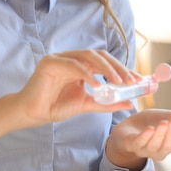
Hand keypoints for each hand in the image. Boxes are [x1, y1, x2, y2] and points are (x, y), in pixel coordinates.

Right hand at [0, 50, 142, 142]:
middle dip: (118, 67)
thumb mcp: (87, 104)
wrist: (32, 114)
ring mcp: (60, 57)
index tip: (138, 80)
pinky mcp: (50, 62)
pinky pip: (73, 65)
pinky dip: (87, 74)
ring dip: (107, 68)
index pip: (105, 61)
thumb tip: (130, 103)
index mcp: (80, 64)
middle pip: (100, 56)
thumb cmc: (55, 106)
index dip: (122, 68)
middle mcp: (72, 57)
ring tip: (119, 82)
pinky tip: (98, 86)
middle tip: (131, 81)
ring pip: (88, 56)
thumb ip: (107, 102)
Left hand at [106, 108, 170, 170]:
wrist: (129, 126)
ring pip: (155, 145)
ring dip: (160, 134)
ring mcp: (145, 149)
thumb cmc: (154, 123)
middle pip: (168, 145)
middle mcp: (160, 150)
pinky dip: (145, 137)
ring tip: (164, 122)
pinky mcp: (132, 144)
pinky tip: (150, 129)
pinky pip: (139, 143)